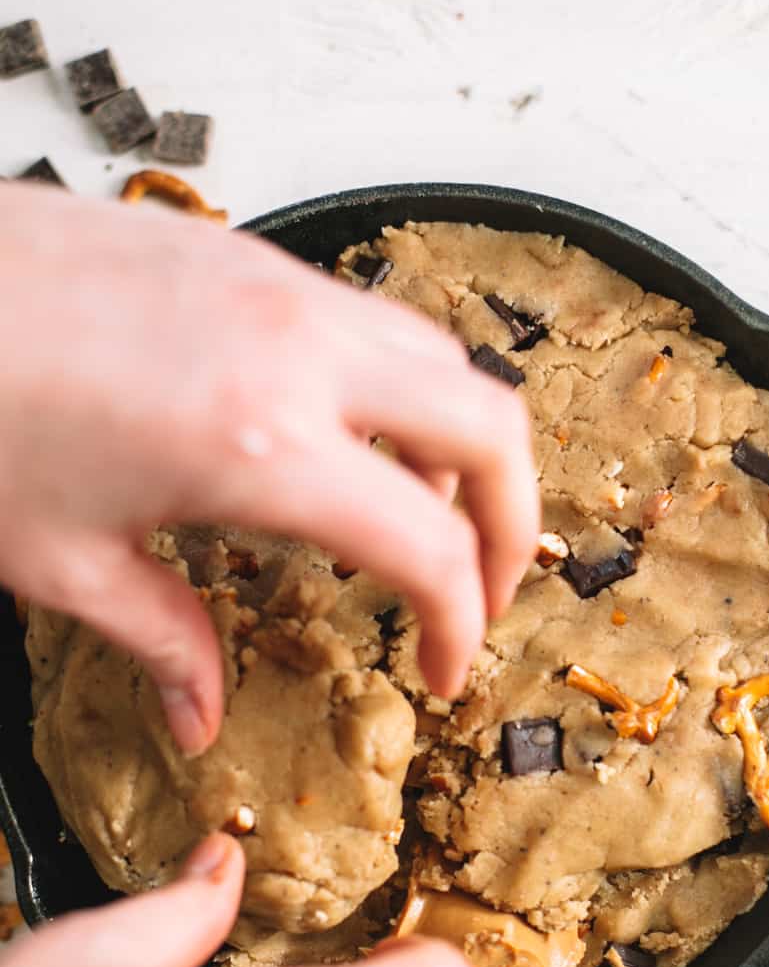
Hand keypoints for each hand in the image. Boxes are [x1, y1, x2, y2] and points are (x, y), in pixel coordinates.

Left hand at [0, 183, 538, 752]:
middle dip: (512, 518)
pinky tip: (343, 437)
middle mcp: (294, 350)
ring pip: (441, 358)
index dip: (460, 622)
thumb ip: (162, 640)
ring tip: (423, 513)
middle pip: (488, 424)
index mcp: (258, 445)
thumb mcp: (59, 556)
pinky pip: (370, 320)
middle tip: (485, 584)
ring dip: (459, 443)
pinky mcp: (244, 256)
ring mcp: (275, 287)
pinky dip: (398, 387)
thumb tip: (199, 711)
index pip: (430, 546)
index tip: (445, 665)